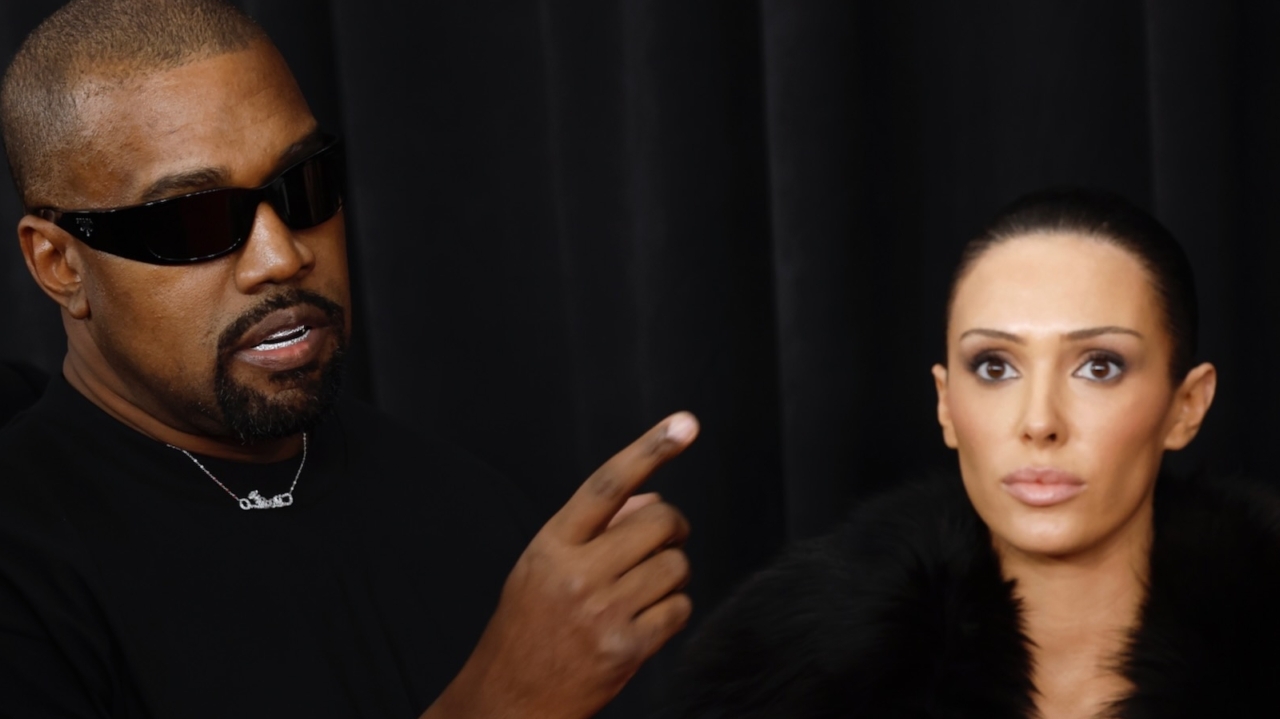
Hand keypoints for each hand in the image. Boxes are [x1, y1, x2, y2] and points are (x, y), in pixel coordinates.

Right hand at [426, 412, 698, 718]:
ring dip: (671, 573)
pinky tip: (645, 621)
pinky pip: (679, 609)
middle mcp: (577, 574)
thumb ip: (594, 529)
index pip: (608, 484)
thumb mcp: (543, 567)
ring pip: (676, 566)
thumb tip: (652, 499)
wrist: (509, 701)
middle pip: (659, 523)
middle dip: (673, 528)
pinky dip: (672, 611)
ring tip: (642, 590)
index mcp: (552, 545)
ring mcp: (604, 613)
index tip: (684, 424)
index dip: (649, 449)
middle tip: (664, 541)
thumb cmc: (527, 628)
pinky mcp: (627, 650)